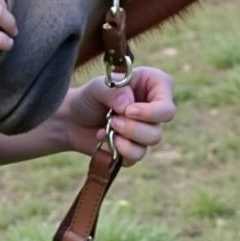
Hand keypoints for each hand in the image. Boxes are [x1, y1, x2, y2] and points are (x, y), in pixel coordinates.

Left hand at [61, 67, 175, 165]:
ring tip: (108, 126)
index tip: (128, 111)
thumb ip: (113, 92)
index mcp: (153, 84)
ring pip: (152, 140)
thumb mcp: (97, 87)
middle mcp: (154, 106)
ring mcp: (147, 128)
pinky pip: (137, 155)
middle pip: (161, 124)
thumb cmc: (89, 96)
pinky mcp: (137, 148)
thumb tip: (128, 106)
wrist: (72, 120)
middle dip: (135, 126)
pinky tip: (105, 138)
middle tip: (114, 120)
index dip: (152, 111)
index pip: (167, 102)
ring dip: (127, 137)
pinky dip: (119, 149)